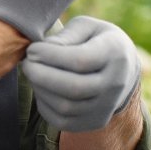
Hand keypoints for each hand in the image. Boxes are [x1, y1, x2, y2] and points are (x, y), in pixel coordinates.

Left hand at [23, 16, 140, 131]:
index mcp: (115, 54)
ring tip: (33, 74)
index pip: (80, 60)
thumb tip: (42, 51)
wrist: (123, 69)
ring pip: (66, 107)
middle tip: (27, 63)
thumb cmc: (97, 41)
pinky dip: (45, 106)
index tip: (32, 49)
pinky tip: (41, 89)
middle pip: (74, 88)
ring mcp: (107, 107)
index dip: (50, 55)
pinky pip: (63, 122)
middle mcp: (116, 83)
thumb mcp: (86, 27)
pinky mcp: (96, 122)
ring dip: (41, 90)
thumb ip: (66, 35)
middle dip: (41, 75)